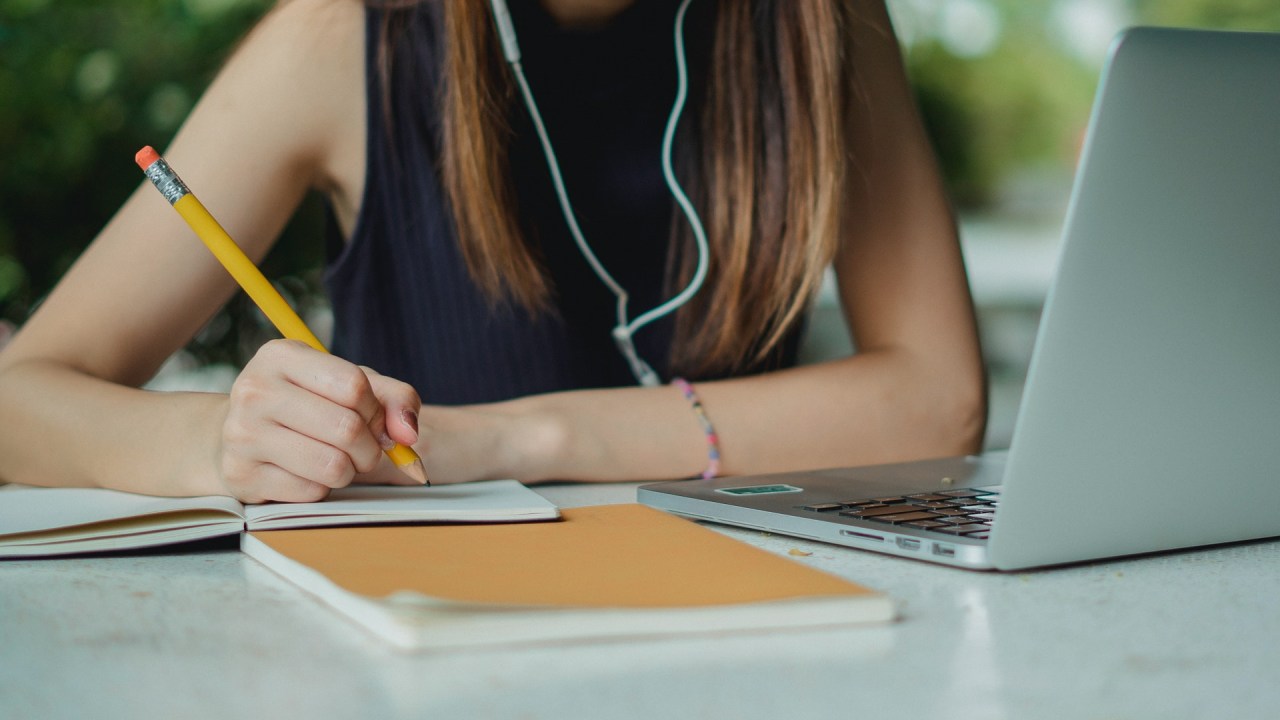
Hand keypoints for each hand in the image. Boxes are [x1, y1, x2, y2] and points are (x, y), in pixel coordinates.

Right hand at [217, 339, 420, 502]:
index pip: (354, 386)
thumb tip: (408, 433)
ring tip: (335, 459)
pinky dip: (321, 488)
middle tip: (361, 447)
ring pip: (332, 465)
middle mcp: (255, 391)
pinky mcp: (242, 476)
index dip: (375, 409)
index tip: (369, 416)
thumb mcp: (349, 385)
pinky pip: (311, 492)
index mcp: (281, 356)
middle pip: (347, 428)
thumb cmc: (307, 404)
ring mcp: (243, 435)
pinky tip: (306, 472)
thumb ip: (395, 398)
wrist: (240, 433)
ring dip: (349, 470)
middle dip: (369, 447)